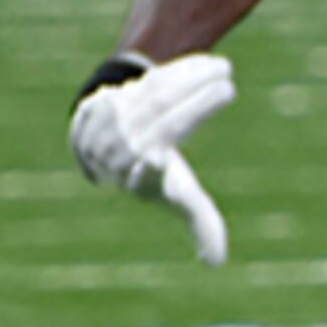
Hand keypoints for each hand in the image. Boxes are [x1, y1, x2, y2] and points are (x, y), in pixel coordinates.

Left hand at [70, 53, 235, 265]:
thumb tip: (215, 262)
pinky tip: (204, 64)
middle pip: (161, 118)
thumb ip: (200, 223)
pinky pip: (141, 82)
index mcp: (139, 179)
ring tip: (223, 68)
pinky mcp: (99, 102)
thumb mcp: (178, 196)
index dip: (156, 166)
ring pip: (152, 94)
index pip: (152, 170)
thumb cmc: (153, 174)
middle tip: (227, 86)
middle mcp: (118, 152)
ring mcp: (107, 124)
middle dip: (196, 100)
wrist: (108, 145)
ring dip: (190, 77)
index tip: (160, 159)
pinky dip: (174, 70)